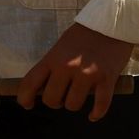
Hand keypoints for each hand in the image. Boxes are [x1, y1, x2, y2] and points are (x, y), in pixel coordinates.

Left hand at [19, 23, 133, 120]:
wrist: (113, 23)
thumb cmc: (85, 34)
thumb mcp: (61, 46)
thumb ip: (52, 65)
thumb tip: (44, 85)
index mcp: (53, 59)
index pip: (29, 84)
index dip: (25, 99)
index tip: (28, 104)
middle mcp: (67, 68)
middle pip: (52, 99)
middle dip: (55, 102)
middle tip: (61, 97)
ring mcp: (88, 75)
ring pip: (73, 104)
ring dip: (74, 104)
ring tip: (79, 97)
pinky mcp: (107, 79)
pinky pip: (100, 104)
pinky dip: (96, 113)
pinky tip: (93, 115)